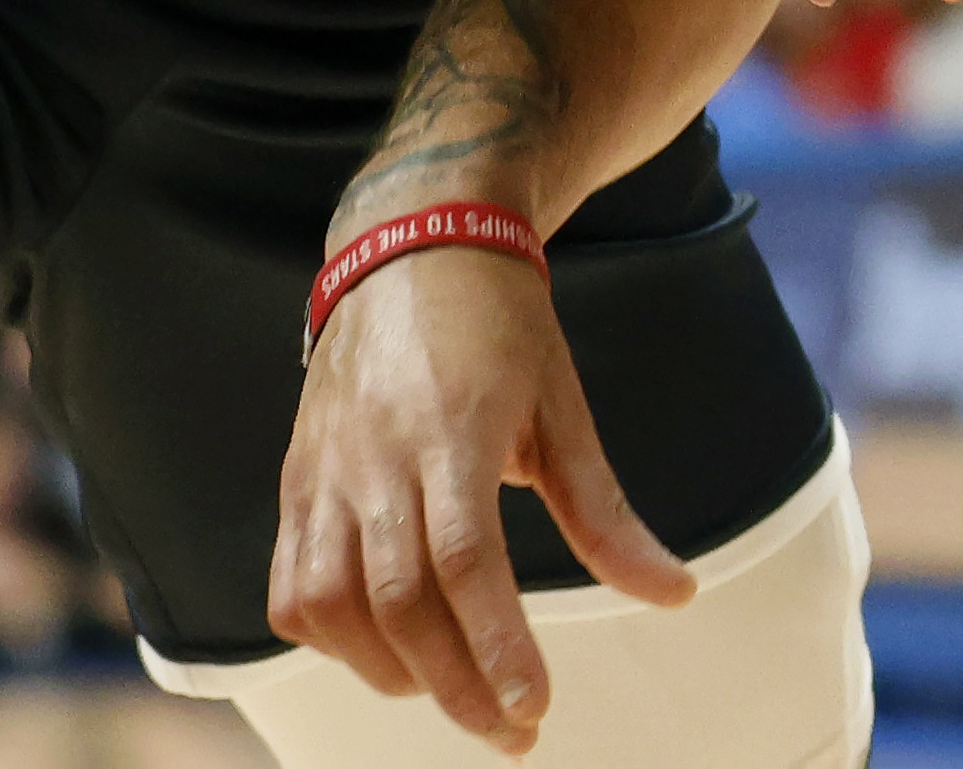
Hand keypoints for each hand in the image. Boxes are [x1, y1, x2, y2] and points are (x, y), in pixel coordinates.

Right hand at [268, 241, 688, 753]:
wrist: (413, 243)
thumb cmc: (500, 326)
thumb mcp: (566, 410)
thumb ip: (607, 514)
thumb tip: (673, 594)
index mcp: (453, 430)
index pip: (466, 562)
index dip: (496, 645)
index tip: (533, 708)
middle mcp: (377, 455)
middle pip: (399, 600)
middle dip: (456, 685)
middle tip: (511, 732)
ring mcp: (324, 470)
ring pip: (330, 603)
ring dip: (390, 671)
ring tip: (452, 691)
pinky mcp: (296, 480)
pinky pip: (289, 585)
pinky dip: (328, 639)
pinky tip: (382, 654)